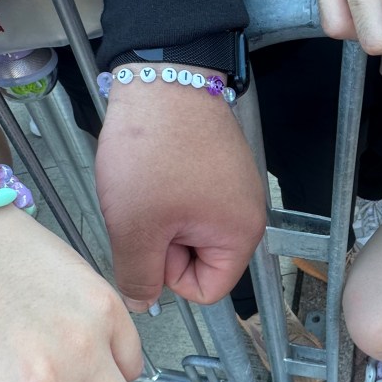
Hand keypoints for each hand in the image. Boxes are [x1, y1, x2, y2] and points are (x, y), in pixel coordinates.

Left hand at [95, 68, 265, 309]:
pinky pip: (187, 201)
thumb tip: (142, 302)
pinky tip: (152, 169)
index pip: (206, 291)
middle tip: (144, 208)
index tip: (153, 237)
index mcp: (240, 234)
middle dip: (163, 243)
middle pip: (197, 260)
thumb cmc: (154, 149)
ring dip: (159, 217)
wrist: (162, 79)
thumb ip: (138, 275)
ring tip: (145, 186)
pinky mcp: (217, 166)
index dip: (169, 275)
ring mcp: (233, 187)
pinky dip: (164, 193)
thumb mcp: (135, 226)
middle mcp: (246, 213)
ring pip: (186, 228)